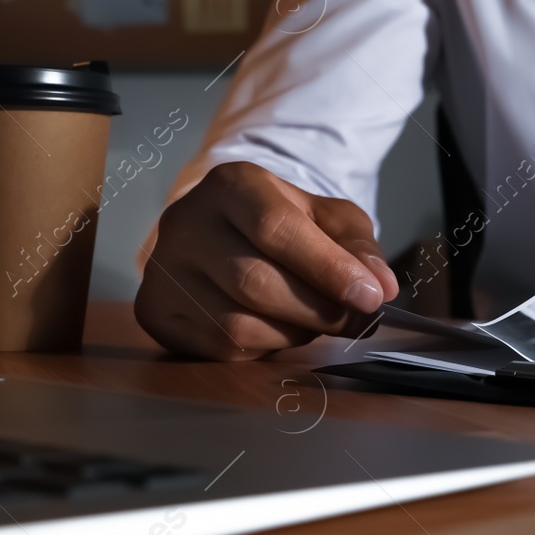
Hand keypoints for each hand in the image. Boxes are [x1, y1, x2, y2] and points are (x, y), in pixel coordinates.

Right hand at [134, 162, 398, 359]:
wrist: (224, 234)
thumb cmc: (284, 225)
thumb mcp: (328, 220)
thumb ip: (357, 248)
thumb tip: (379, 286)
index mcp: (231, 185)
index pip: (275, 228)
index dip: (328, 268)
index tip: (370, 297)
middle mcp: (185, 222)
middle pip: (255, 282)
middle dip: (317, 310)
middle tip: (353, 319)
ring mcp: (164, 270)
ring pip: (236, 325)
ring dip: (291, 334)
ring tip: (312, 320)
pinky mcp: (155, 311)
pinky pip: (219, 349)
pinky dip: (262, 349)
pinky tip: (276, 330)